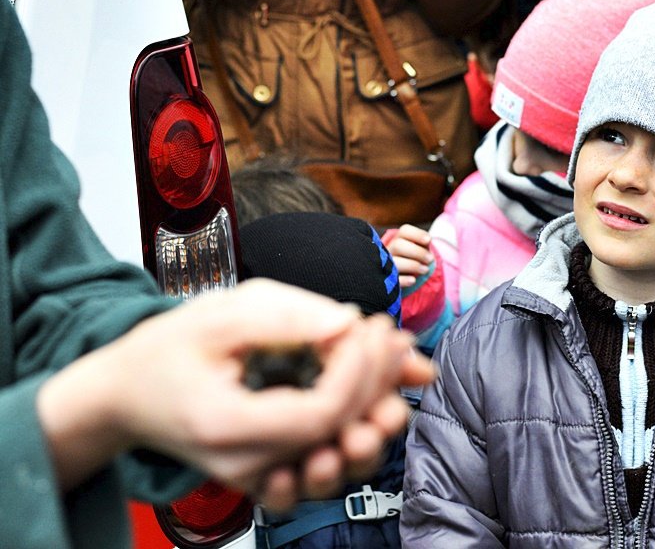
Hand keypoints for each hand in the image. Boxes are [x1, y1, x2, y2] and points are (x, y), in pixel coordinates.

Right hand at [37, 280, 433, 509]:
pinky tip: (371, 404)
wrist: (127, 394)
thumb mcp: (220, 314)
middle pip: (337, 440)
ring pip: (338, 462)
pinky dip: (352, 434)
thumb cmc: (167, 349)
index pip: (320, 411)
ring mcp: (256, 475)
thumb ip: (287, 316)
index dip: (359, 369)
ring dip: (376, 417)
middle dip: (378, 385)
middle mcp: (244, 464)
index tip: (367, 326)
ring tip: (392, 372)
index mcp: (227, 424)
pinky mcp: (266, 472)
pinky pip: (320, 467)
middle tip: (390, 338)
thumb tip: (349, 322)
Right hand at [383, 224, 434, 287]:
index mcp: (398, 239)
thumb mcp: (420, 249)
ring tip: (425, 270)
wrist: (403, 275)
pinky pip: (393, 279)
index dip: (417, 234)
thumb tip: (427, 241)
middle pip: (398, 245)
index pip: (405, 231)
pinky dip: (403, 280)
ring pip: (395, 262)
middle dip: (417, 252)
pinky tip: (413, 280)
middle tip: (430, 259)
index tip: (429, 240)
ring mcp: (385, 265)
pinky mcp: (387, 280)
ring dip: (413, 265)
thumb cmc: (415, 258)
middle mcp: (388, 250)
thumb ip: (424, 244)